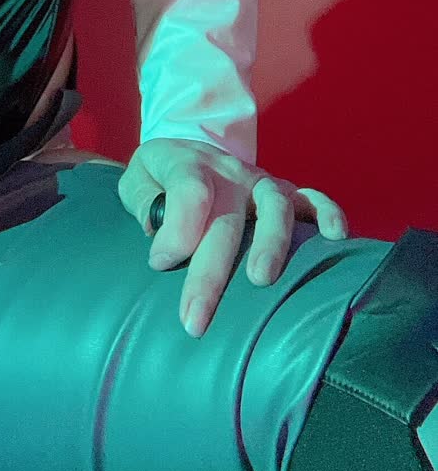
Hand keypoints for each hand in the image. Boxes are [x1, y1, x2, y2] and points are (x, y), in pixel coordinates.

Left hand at [117, 137, 348, 337]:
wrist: (189, 150)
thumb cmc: (160, 178)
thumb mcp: (137, 179)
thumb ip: (143, 203)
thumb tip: (162, 245)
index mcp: (186, 164)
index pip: (188, 192)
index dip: (177, 231)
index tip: (160, 262)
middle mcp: (227, 173)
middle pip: (224, 219)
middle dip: (211, 273)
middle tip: (195, 320)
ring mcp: (259, 182)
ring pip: (273, 206)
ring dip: (270, 243)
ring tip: (261, 281)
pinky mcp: (286, 193)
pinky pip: (313, 198)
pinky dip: (327, 214)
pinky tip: (334, 237)